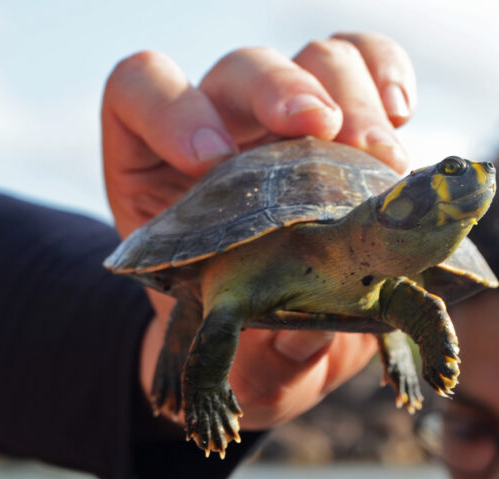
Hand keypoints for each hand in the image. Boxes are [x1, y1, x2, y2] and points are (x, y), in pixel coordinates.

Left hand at [102, 33, 416, 429]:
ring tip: (379, 154)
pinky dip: (383, 73)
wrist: (289, 341)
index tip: (209, 160)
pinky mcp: (343, 125)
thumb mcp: (246, 362)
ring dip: (346, 93)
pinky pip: (362, 62)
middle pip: (237, 72)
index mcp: (161, 179)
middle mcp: (221, 136)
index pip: (138, 96)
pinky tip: (397, 118)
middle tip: (322, 133)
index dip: (168, 110)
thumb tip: (299, 335)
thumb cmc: (247, 343)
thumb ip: (263, 358)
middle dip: (279, 91)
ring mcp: (282, 126)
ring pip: (305, 59)